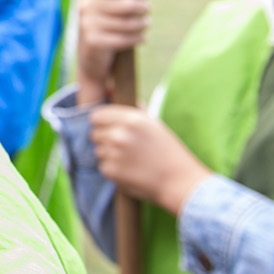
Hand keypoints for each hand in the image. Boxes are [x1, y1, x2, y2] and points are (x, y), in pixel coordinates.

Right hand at [75, 0, 154, 104]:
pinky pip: (125, 38)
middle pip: (126, 2)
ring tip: (145, 25)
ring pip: (128, 22)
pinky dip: (138, 38)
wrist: (92, 59)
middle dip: (143, 8)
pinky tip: (142, 38)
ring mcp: (86, 24)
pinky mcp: (93, 41)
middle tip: (147, 13)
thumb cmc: (109, 26)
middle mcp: (84, 6)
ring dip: (143, 24)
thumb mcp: (119, 6)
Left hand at [88, 104, 209, 215]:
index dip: (102, 122)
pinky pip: (102, 166)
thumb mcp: (154, 124)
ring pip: (97, 150)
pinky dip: (112, 169)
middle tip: (122, 147)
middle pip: (94, 133)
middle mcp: (119, 134)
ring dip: (108, 155)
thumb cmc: (168, 151)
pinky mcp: (111, 170)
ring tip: (129, 159)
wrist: (178, 180)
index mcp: (131, 119)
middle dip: (104, 139)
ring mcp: (114, 153)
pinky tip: (129, 170)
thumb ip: (135, 110)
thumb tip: (119, 93)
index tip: (108, 128)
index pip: (97, 115)